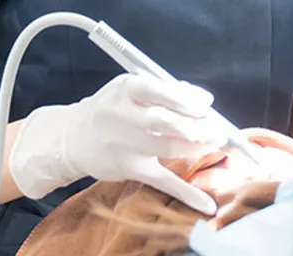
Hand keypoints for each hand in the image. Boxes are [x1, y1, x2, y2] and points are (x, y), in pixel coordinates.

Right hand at [9, 73, 227, 214]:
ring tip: (216, 142)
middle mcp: (121, 116)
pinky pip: (162, 181)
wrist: (74, 137)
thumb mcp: (132, 88)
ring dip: (197, 147)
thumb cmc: (113, 107)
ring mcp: (125, 144)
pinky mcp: (130, 169)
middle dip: (196, 126)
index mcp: (125, 89)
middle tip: (218, 129)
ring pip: (167, 148)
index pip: (159, 91)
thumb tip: (204, 101)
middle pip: (164, 121)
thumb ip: (167, 90)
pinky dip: (187, 193)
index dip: (186, 100)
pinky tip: (206, 203)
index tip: (207, 105)